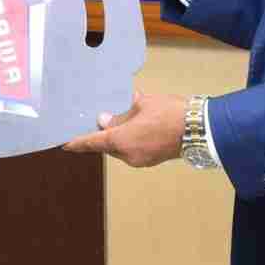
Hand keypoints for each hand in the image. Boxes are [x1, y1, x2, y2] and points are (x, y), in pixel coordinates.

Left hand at [61, 90, 185, 167]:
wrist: (200, 128)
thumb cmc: (170, 113)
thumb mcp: (142, 105)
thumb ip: (121, 113)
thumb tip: (105, 118)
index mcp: (122, 140)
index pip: (93, 142)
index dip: (78, 143)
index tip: (65, 144)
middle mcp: (128, 155)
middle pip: (107, 146)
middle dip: (102, 135)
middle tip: (96, 121)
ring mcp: (140, 160)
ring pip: (121, 149)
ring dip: (118, 137)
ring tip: (121, 119)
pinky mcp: (151, 160)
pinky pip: (133, 151)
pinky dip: (130, 141)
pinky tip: (136, 127)